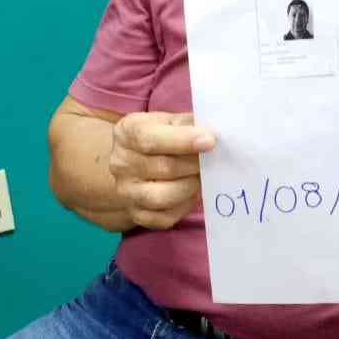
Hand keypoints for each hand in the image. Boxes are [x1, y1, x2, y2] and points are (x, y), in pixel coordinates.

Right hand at [109, 111, 215, 229]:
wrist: (137, 165)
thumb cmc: (161, 138)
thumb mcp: (170, 122)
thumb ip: (189, 123)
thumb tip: (217, 129)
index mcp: (127, 133)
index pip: (150, 139)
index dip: (182, 140)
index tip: (210, 141)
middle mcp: (121, 163)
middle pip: (163, 168)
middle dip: (195, 165)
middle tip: (214, 160)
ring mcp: (126, 191)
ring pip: (162, 196)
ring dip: (190, 186)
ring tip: (201, 176)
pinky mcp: (136, 214)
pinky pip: (165, 217)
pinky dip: (184, 206)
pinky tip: (192, 192)